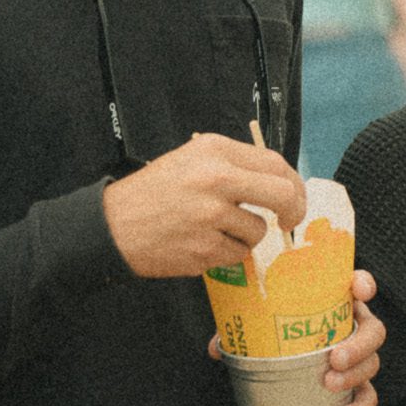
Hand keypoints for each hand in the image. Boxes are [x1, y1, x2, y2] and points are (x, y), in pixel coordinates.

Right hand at [103, 132, 305, 277]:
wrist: (112, 225)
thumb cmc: (153, 193)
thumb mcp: (191, 160)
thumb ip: (233, 165)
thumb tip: (278, 182)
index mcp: (215, 150)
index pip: (275, 163)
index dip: (293, 184)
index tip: (292, 198)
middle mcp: (216, 179)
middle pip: (281, 195)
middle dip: (293, 211)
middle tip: (287, 222)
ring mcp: (211, 215)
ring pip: (257, 231)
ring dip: (245, 236)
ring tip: (214, 230)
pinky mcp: (205, 247)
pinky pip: (238, 254)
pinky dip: (226, 253)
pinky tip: (201, 243)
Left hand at [206, 270, 383, 405]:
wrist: (282, 361)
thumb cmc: (275, 332)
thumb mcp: (258, 325)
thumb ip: (241, 330)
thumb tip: (217, 348)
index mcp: (335, 302)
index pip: (358, 285)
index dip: (364, 285)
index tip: (358, 290)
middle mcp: (353, 327)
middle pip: (374, 330)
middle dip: (359, 345)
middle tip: (334, 358)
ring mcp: (357, 357)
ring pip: (372, 363)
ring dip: (355, 375)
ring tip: (329, 384)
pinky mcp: (356, 384)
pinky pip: (367, 395)